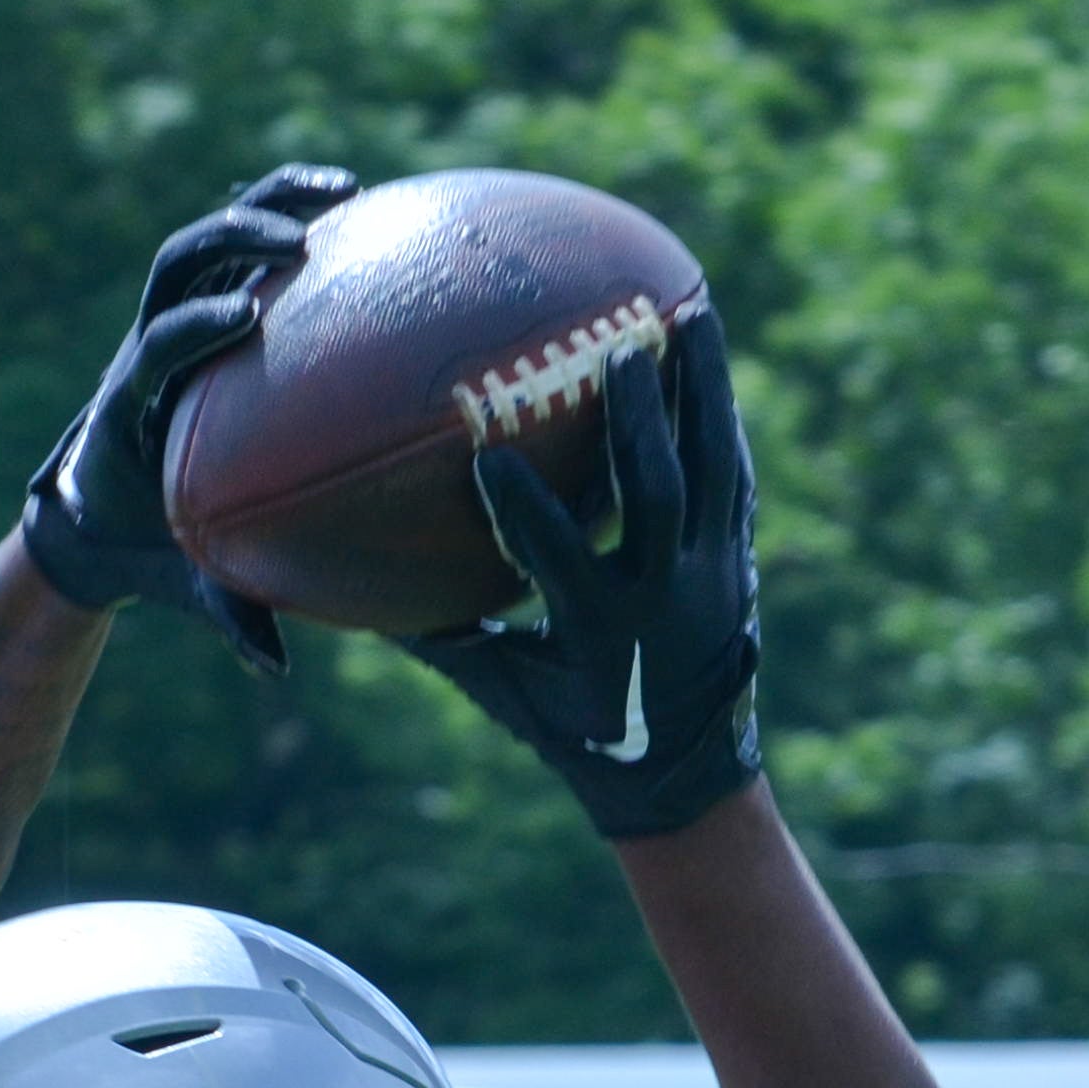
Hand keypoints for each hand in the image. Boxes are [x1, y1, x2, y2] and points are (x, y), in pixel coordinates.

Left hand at [19, 167, 355, 674]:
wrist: (98, 510)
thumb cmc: (148, 547)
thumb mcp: (185, 584)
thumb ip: (228, 615)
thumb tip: (279, 669)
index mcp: (133, 405)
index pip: (156, 348)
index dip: (192, 327)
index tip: (244, 321)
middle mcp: (147, 347)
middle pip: (176, 265)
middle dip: (231, 241)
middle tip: (298, 241)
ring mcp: (174, 317)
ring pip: (209, 240)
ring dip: (265, 207)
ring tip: (342, 192)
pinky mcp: (208, 306)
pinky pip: (246, 249)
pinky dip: (290, 216)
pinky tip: (360, 204)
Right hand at [403, 305, 760, 840]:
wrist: (688, 776)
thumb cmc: (577, 734)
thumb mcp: (507, 695)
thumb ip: (442, 640)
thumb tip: (350, 591)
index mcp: (599, 628)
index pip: (559, 557)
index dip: (525, 510)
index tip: (488, 458)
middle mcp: (663, 592)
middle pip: (655, 492)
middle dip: (637, 419)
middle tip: (621, 345)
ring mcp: (712, 570)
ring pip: (713, 466)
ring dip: (706, 388)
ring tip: (695, 312)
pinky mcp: (738, 557)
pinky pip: (734, 476)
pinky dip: (719, 417)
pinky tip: (708, 363)